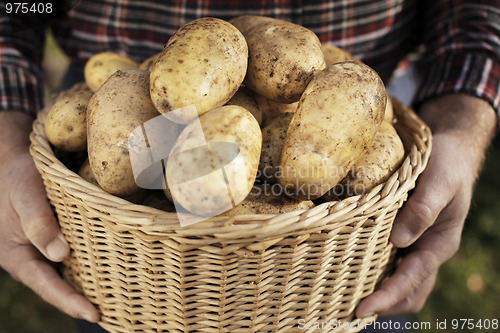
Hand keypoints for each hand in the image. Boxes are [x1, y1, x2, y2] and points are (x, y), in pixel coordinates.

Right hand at [0, 111, 98, 322]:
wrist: (12, 161)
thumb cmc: (16, 177)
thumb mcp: (25, 197)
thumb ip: (39, 224)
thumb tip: (60, 255)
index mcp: (18, 256)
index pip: (46, 285)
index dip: (69, 302)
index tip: (94, 314)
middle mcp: (31, 257)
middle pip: (57, 285)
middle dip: (82, 300)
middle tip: (112, 313)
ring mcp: (42, 248)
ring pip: (65, 271)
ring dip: (87, 283)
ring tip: (116, 297)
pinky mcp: (53, 236)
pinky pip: (71, 254)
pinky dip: (87, 262)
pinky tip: (107, 265)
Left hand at [356, 94, 496, 316]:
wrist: (447, 151)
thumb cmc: (447, 165)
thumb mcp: (440, 183)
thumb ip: (423, 210)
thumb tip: (398, 241)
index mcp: (438, 244)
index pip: (412, 280)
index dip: (387, 297)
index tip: (362, 309)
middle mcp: (424, 249)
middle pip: (405, 291)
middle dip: (381, 304)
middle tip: (346, 310)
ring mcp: (411, 243)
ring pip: (394, 277)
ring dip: (375, 289)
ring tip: (342, 296)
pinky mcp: (398, 232)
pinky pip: (385, 256)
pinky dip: (370, 267)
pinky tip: (347, 265)